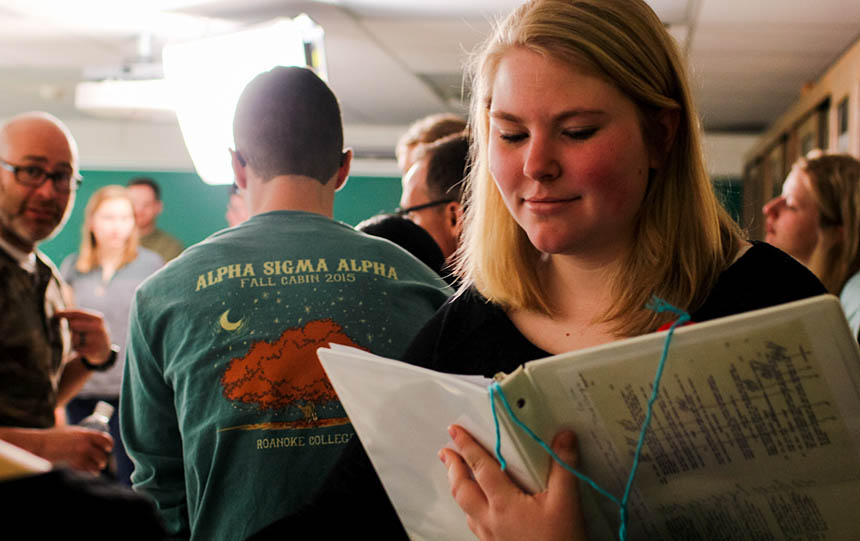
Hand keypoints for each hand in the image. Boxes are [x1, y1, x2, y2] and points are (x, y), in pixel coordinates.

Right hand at [32, 425, 113, 474]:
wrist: (41, 445)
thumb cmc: (53, 437)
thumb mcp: (71, 431)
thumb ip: (82, 434)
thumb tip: (90, 436)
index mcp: (85, 434)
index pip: (105, 439)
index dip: (109, 444)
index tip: (108, 448)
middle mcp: (85, 444)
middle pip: (102, 454)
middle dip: (104, 458)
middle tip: (103, 461)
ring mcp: (80, 455)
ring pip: (98, 463)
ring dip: (99, 466)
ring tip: (99, 466)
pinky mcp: (74, 464)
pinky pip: (88, 469)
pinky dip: (93, 471)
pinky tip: (94, 472)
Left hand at [55, 309, 111, 365]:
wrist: (104, 350)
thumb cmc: (92, 333)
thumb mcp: (90, 322)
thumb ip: (77, 317)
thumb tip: (57, 312)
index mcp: (98, 319)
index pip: (78, 313)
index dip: (65, 313)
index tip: (54, 314)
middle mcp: (98, 328)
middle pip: (73, 324)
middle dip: (71, 328)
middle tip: (75, 331)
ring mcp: (96, 340)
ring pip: (74, 337)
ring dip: (74, 339)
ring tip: (83, 341)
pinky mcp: (92, 351)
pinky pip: (76, 348)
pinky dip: (77, 348)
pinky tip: (84, 348)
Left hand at [439, 426, 586, 540]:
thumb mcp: (566, 504)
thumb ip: (563, 468)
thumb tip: (563, 437)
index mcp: (504, 504)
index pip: (480, 467)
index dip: (466, 446)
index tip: (454, 431)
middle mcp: (491, 520)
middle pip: (462, 490)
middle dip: (452, 468)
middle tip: (446, 452)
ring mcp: (491, 537)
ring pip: (466, 509)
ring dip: (459, 488)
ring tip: (458, 475)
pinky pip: (475, 525)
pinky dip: (471, 510)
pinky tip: (478, 510)